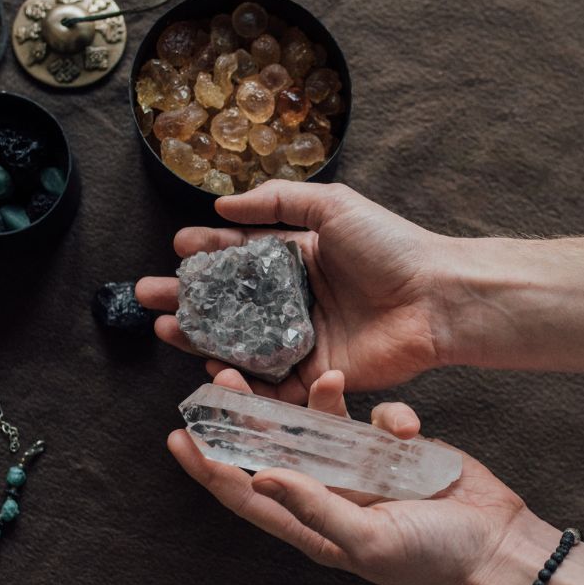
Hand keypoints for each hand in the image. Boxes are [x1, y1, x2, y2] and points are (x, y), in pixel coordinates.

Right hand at [137, 181, 453, 402]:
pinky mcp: (314, 376)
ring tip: (165, 327)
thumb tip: (222, 205)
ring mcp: (302, 339)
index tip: (176, 250)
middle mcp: (294, 300)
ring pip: (239, 343)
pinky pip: (268, 381)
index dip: (206, 253)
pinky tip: (208, 364)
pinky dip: (238, 378)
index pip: (240, 256)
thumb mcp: (333, 206)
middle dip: (186, 298)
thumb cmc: (390, 247)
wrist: (435, 299)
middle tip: (148, 296)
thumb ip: (278, 202)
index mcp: (297, 258)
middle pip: (229, 302)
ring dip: (199, 337)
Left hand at [166, 367, 527, 584]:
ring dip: (310, 400)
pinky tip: (408, 428)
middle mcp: (330, 492)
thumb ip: (314, 506)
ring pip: (318, 424)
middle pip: (274, 448)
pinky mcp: (392, 446)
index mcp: (313, 523)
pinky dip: (387, 415)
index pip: (246, 495)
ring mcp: (361, 467)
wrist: (496, 543)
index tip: (179, 437)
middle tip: (222, 379)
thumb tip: (260, 476)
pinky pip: (374, 417)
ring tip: (318, 377)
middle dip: (246, 417)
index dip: (210, 469)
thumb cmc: (432, 556)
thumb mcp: (367, 539)